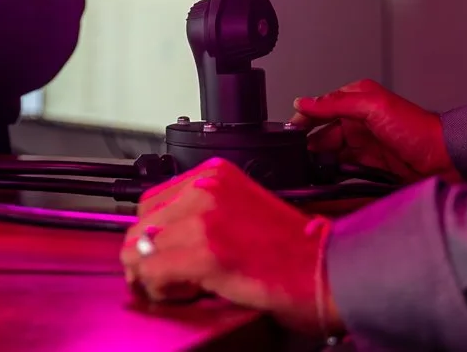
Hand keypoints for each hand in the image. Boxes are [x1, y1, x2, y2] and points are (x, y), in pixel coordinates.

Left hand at [119, 158, 340, 335]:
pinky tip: (188, 292)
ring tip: (184, 285)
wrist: (327, 270)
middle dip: (148, 255)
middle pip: (141, 224)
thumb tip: (159, 238)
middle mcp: (205, 189)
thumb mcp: (242, 208)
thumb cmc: (294, 249)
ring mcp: (204, 219)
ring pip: (140, 249)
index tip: (163, 254)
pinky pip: (153, 272)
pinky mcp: (206, 253)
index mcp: (214, 173)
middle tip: (173, 277)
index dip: (153, 234)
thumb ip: (201, 213)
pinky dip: (162, 289)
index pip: (152, 201)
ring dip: (153, 274)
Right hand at [292, 78, 458, 183]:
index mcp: (357, 100)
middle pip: (323, 134)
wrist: (446, 162)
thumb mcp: (374, 106)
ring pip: (332, 154)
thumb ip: (337, 103)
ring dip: (320, 162)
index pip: (321, 108)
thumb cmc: (418, 130)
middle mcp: (359, 122)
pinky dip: (334, 176)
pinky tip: (326, 181)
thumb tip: (305, 102)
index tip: (289, 133)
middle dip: (309, 145)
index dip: (304, 119)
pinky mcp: (371, 167)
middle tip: (297, 158)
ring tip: (308, 171)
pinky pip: (345, 171)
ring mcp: (365, 146)